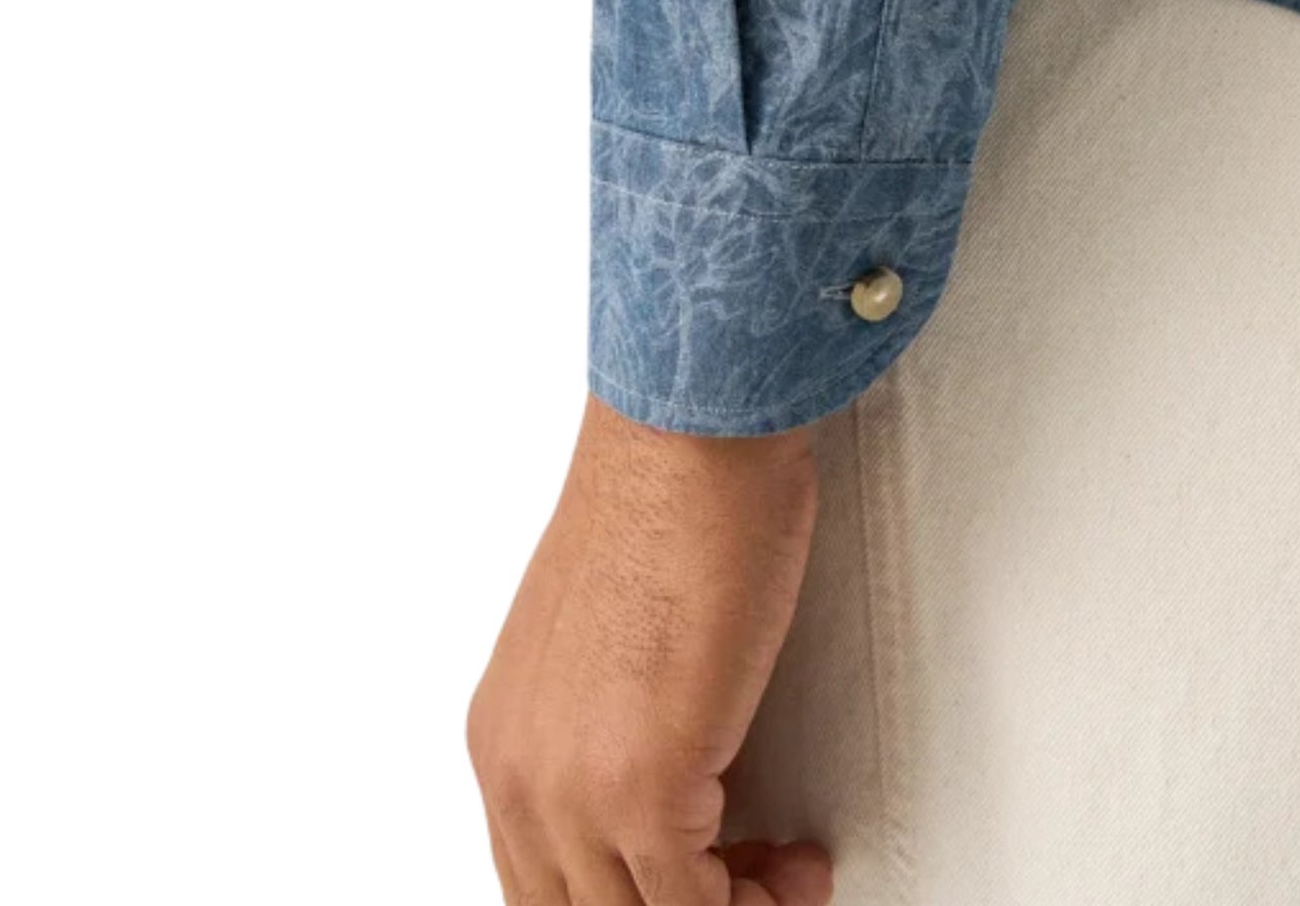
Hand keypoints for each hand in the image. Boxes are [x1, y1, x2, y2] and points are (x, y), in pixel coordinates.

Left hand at [467, 391, 832, 904]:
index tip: (708, 876)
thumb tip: (673, 787)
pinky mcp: (640, 786)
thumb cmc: (668, 502)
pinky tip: (795, 865)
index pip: (545, 886)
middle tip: (752, 885)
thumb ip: (607, 728)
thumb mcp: (605, 642)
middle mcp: (520, 774)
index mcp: (504, 738)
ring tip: (784, 878)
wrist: (690, 439)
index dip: (634, 898)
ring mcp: (571, 788)